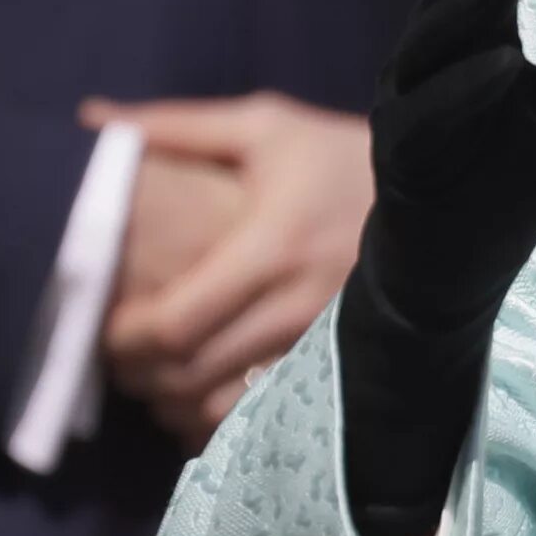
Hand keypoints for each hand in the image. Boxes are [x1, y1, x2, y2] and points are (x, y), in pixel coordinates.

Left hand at [87, 94, 373, 449]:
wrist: (442, 193)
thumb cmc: (341, 156)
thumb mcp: (265, 127)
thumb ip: (177, 127)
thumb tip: (93, 119)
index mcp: (270, 247)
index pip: (176, 324)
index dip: (126, 339)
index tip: (106, 327)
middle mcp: (298, 304)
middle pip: (192, 371)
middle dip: (140, 374)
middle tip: (119, 357)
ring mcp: (323, 341)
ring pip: (226, 403)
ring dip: (177, 402)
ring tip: (157, 379)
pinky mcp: (339, 362)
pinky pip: (268, 412)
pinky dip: (223, 415)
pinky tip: (205, 394)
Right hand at [337, 0, 535, 535]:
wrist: (452, 282)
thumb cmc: (507, 193)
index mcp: (465, 49)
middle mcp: (425, 70)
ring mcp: (406, 115)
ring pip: (429, 46)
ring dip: (470, 5)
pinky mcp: (402, 167)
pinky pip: (426, 120)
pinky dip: (465, 89)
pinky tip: (507, 61)